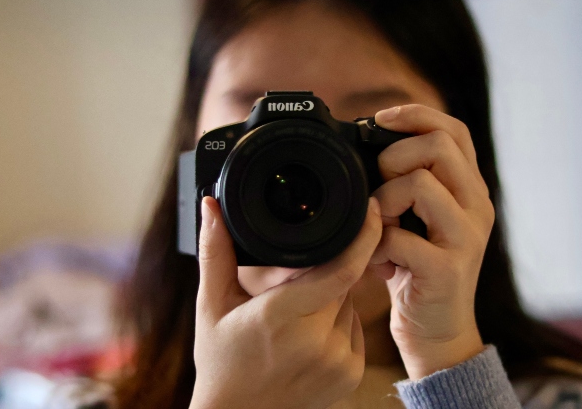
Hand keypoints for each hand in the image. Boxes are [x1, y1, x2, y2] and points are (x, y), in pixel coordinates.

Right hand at [189, 196, 381, 408]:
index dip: (362, 237)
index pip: (341, 270)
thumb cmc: (221, 361)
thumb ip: (215, 252)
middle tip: (291, 289)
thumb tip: (211, 206)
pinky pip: (356, 328)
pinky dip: (339, 323)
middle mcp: (316, 341)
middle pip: (343, 282)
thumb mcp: (212, 306)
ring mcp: (337, 361)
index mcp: (282, 316)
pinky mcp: (351, 375)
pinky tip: (309, 337)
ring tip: (295, 320)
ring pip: (351, 304)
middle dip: (324, 272)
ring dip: (332, 299)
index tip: (370, 211)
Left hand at [370, 104, 493, 379]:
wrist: (438, 335)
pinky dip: (377, 245)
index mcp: (470, 189)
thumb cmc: (418, 272)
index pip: (454, 130)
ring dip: (384, 200)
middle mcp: (478, 207)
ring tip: (379, 226)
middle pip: (440, 145)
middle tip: (380, 186)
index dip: (416, 115)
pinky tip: (377, 261)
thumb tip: (367, 146)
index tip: (379, 119)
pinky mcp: (448, 269)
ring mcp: (467, 238)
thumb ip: (406, 184)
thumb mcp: (418, 220)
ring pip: (421, 184)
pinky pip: (400, 238)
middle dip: (395, 156)